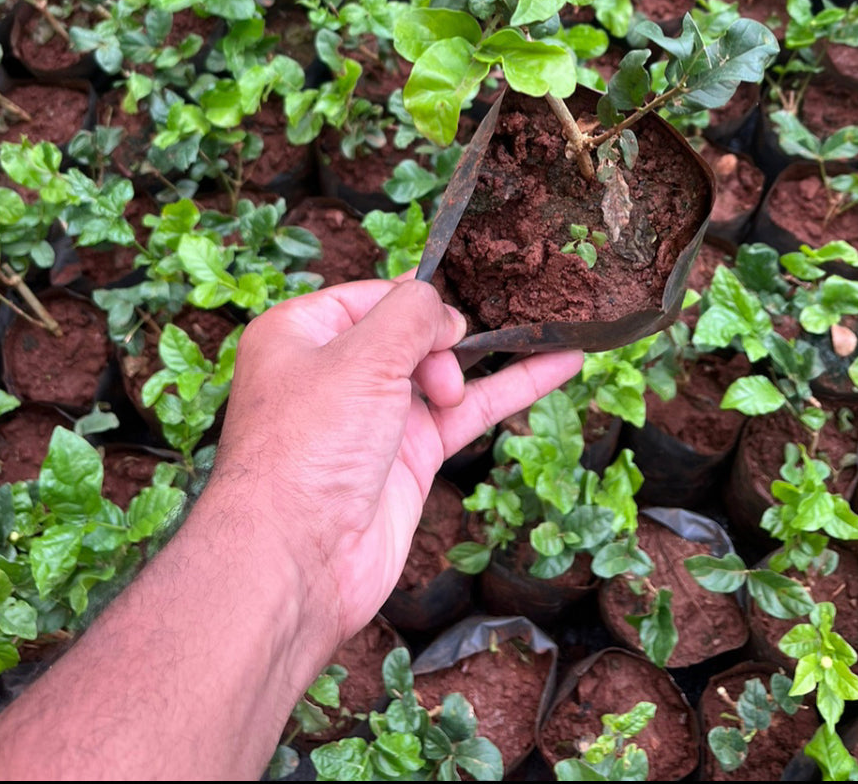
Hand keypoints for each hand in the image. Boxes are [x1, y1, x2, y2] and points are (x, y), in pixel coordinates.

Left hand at [203, 277, 581, 665]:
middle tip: (446, 377)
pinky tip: (560, 363)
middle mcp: (336, 371)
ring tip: (553, 327)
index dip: (416, 304)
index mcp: (302, 334)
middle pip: (412, 331)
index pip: (374, 295)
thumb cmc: (307, 449)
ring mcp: (377, 416)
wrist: (298, 561)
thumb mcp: (359, 358)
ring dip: (496, 354)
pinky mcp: (410, 457)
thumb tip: (443, 312)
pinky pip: (469, 412)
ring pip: (448, 371)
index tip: (445, 324)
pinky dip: (514, 388)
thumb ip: (409, 316)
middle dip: (447, 340)